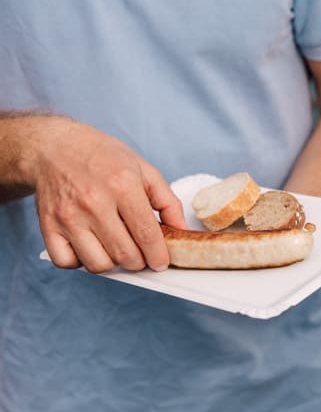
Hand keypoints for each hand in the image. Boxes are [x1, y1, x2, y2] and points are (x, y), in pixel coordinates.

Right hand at [32, 118, 185, 272]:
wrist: (54, 147)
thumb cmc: (102, 157)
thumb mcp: (143, 169)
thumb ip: (167, 201)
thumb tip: (181, 230)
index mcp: (123, 185)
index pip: (147, 234)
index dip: (158, 255)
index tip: (161, 262)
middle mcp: (94, 202)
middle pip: (125, 255)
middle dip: (139, 262)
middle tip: (141, 254)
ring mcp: (69, 216)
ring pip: (98, 264)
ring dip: (112, 264)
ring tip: (116, 248)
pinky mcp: (48, 225)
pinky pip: (67, 263)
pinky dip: (81, 262)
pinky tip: (90, 247)